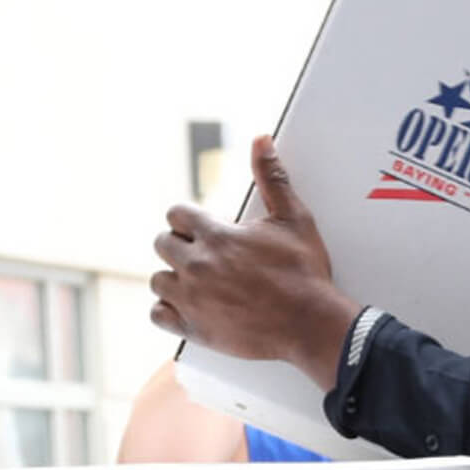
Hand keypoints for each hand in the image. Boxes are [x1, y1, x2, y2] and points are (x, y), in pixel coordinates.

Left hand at [150, 136, 359, 387]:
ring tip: (196, 281)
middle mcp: (197, 266)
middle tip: (203, 255)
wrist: (311, 325)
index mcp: (216, 236)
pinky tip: (186, 307)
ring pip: (158, 281)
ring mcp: (192, 299)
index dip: (189, 218)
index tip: (203, 228)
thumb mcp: (294, 218)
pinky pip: (158, 315)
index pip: (176, 214)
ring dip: (173, 278)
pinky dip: (168, 310)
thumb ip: (272, 177)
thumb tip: (262, 140)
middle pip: (162, 244)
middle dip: (179, 245)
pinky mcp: (194, 329)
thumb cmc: (304, 274)